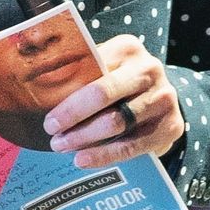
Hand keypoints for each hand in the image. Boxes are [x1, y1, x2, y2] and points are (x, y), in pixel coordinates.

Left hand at [41, 35, 183, 168]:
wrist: (163, 99)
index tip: (48, 119)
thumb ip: (81, 75)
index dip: (68, 98)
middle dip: (73, 117)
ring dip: (85, 138)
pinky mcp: (171, 126)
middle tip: (53, 135)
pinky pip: (133, 145)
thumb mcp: (105, 68)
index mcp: (127, 49)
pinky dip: (106, 155)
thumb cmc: (121, 84)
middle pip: (104, 95)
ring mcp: (164, 98)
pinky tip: (84, 160)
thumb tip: (37, 93)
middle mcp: (149, 70)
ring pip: (117, 122)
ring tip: (63, 148)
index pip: (91, 72)